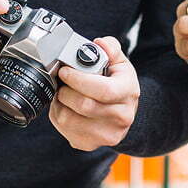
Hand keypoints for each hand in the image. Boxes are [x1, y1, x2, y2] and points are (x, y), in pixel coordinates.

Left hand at [49, 36, 139, 150]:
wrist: (124, 112)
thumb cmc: (119, 84)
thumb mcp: (119, 62)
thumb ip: (110, 48)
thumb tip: (100, 43)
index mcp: (128, 93)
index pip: (102, 90)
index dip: (78, 80)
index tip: (65, 71)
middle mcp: (121, 117)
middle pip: (83, 105)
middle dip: (66, 91)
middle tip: (62, 81)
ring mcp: (107, 134)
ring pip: (69, 120)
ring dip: (60, 104)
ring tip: (63, 94)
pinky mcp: (91, 144)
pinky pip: (65, 130)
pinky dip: (58, 116)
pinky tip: (65, 107)